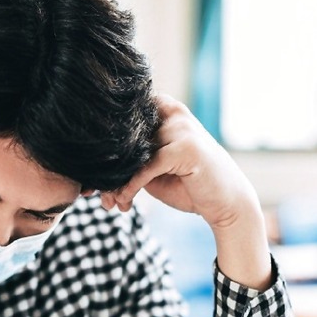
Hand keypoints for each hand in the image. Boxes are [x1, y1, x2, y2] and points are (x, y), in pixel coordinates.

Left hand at [101, 94, 257, 229]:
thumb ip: (132, 161)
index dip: (103, 140)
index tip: (89, 170)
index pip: (124, 117)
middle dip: (106, 169)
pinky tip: (124, 202)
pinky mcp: (186, 149)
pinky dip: (130, 187)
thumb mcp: (154, 170)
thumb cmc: (189, 186)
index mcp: (165, 111)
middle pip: (126, 138)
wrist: (227, 205)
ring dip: (115, 182)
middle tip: (93, 193)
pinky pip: (146, 168)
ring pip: (132, 154)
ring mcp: (182, 129)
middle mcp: (173, 115)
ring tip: (108, 203)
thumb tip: (95, 170)